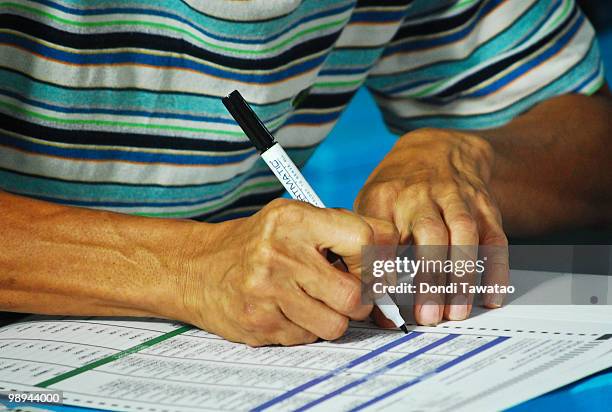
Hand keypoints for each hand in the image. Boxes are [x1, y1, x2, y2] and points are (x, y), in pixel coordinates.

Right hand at [178, 198, 397, 345]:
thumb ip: (342, 228)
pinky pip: (308, 338)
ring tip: (316, 302)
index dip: (379, 260)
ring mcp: (268, 291)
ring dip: (334, 318)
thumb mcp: (294, 217)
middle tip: (347, 292)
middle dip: (360, 300)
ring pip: (336, 325)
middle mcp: (281, 253)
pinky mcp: (260, 322)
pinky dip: (306, 329)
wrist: (197, 267)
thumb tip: (392, 255)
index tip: (375, 268)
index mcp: (295, 219)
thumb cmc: (257, 242)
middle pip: (355, 294)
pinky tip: (289, 310)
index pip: (366, 239)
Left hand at [354, 128, 508, 325]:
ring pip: (465, 234)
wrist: (436, 148)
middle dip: (430, 277)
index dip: (384, 270)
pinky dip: (495, 268)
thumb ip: (368, 250)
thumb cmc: (397, 188)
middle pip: (430, 234)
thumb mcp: (371, 206)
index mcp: (387, 197)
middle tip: (428, 315)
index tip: (383, 302)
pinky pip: (494, 237)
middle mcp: (423, 195)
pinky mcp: (484, 206)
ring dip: (462, 275)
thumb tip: (370, 301)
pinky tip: (490, 296)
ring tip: (457, 311)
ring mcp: (457, 199)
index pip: (384, 235)